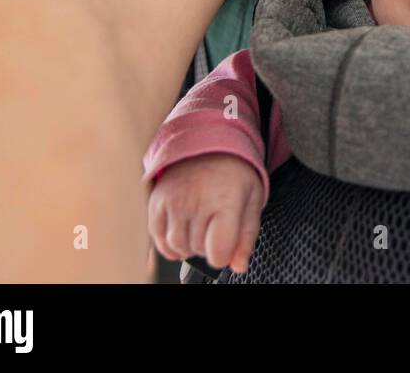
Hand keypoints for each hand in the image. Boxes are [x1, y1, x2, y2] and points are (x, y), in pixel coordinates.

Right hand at [147, 153, 263, 273]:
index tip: (227, 245)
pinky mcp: (157, 201)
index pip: (218, 250)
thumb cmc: (234, 173)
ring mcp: (174, 201)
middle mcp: (196, 201)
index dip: (224, 255)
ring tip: (200, 227)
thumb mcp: (252, 200)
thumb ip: (247, 236)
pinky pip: (158, 238)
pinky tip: (183, 231)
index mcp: (226, 200)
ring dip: (189, 245)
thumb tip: (239, 266)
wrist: (208, 144)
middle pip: (199, 250)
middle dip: (209, 246)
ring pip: (177, 246)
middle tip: (215, 225)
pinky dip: (170, 243)